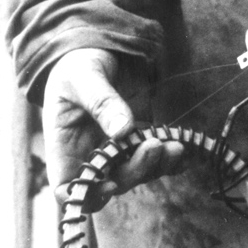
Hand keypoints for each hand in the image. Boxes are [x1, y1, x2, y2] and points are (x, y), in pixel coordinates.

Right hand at [42, 47, 183, 208]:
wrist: (99, 52)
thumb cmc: (77, 66)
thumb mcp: (83, 78)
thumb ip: (101, 103)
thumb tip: (122, 131)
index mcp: (64, 148)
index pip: (67, 188)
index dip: (87, 195)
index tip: (111, 183)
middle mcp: (90, 156)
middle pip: (111, 182)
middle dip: (135, 171)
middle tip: (154, 147)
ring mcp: (117, 151)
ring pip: (137, 173)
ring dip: (156, 165)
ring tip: (175, 147)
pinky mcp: (139, 140)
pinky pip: (155, 158)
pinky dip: (170, 159)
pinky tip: (183, 150)